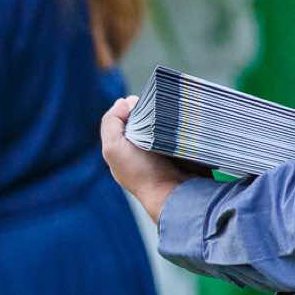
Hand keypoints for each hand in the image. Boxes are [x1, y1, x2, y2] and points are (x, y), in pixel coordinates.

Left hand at [100, 96, 201, 223]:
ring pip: (165, 123)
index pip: (127, 118)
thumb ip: (111, 123)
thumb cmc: (142, 173)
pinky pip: (181, 131)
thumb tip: (124, 101)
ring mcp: (165, 152)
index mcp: (126, 149)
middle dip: (151, 108)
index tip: (141, 101)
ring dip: (168, 115)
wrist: (173, 193)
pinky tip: (181, 120)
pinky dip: (181, 124)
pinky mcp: (184, 152)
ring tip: (171, 110)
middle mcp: (144, 151)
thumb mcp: (113, 148)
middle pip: (146, 119)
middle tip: (158, 105)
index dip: (133, 106)